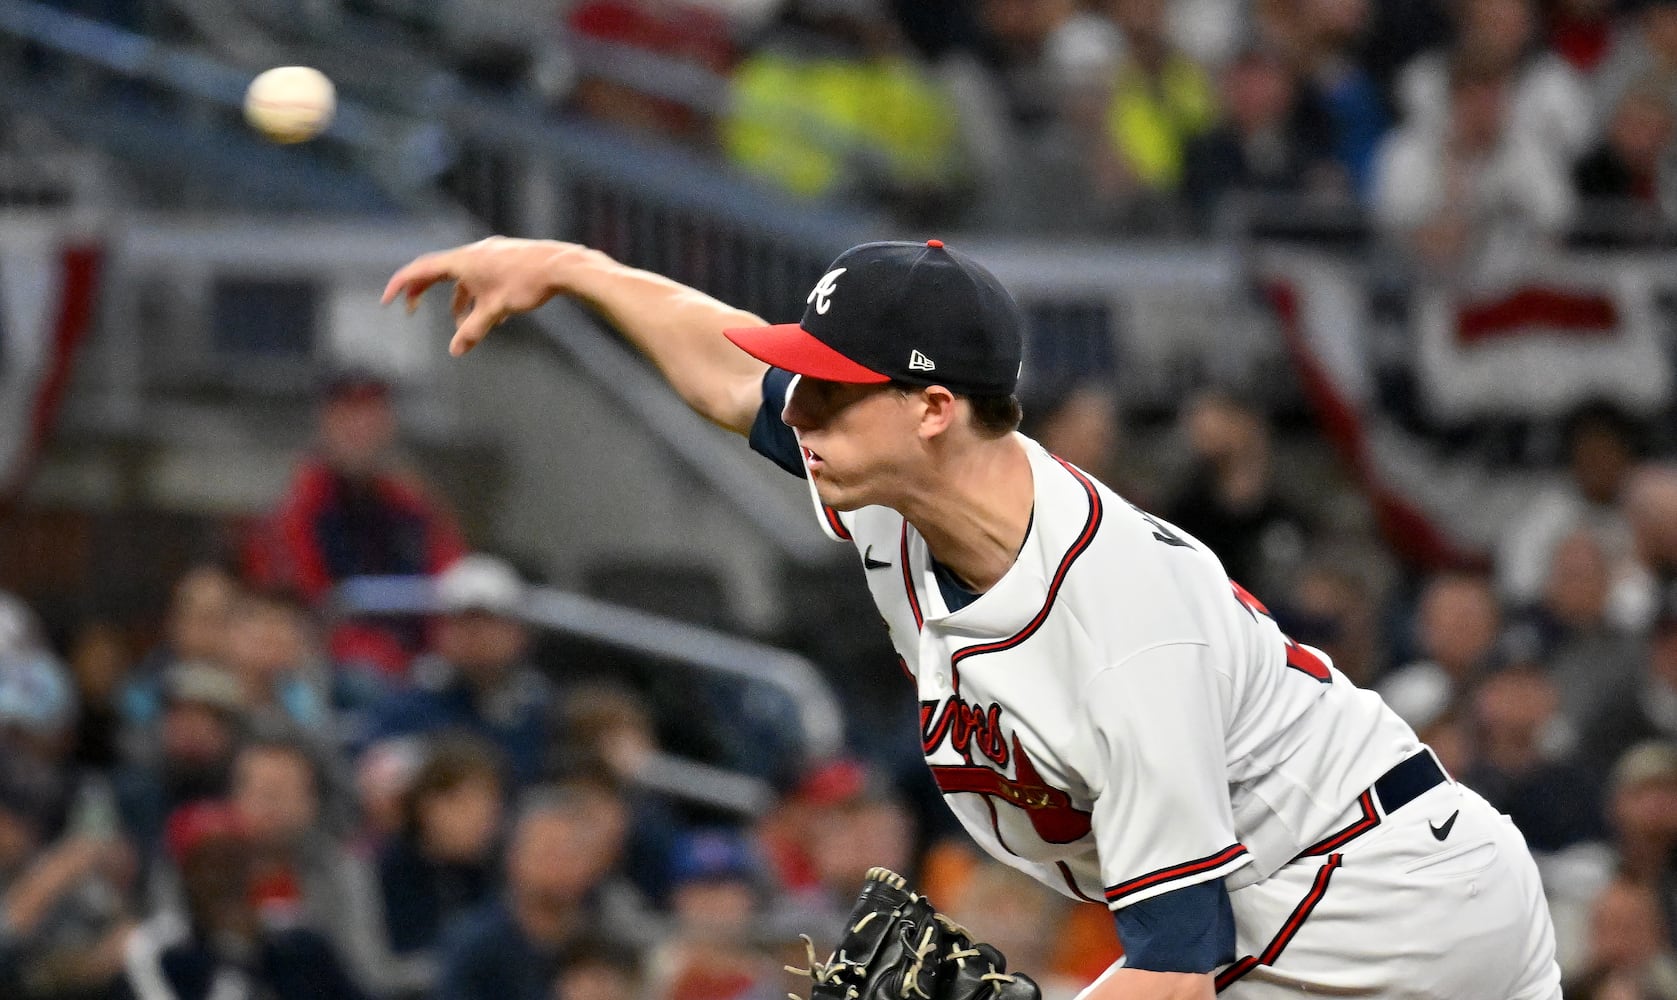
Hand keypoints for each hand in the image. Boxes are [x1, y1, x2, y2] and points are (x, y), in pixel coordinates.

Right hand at [383, 237, 601, 355]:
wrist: (561, 265)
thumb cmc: (527, 284)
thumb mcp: (496, 310)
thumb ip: (473, 330)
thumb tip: (455, 351)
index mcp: (463, 260)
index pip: (421, 269)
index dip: (401, 284)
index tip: (387, 299)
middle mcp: (472, 253)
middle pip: (437, 272)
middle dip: (423, 293)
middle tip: (411, 311)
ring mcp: (489, 254)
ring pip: (463, 278)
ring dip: (458, 302)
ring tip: (464, 326)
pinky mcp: (504, 258)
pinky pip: (481, 277)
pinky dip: (478, 296)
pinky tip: (496, 317)